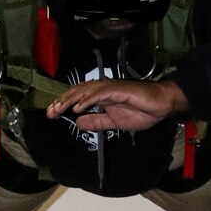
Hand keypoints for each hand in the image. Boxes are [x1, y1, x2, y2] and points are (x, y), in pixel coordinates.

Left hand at [46, 76, 188, 131]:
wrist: (161, 105)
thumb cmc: (140, 111)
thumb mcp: (113, 122)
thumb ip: (96, 121)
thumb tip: (78, 123)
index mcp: (101, 96)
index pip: (77, 97)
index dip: (63, 104)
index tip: (51, 114)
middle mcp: (103, 89)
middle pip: (77, 92)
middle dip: (62, 102)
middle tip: (50, 113)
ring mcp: (110, 88)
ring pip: (86, 90)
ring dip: (71, 99)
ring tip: (59, 109)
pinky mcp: (119, 90)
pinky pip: (101, 93)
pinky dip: (88, 99)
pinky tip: (79, 107)